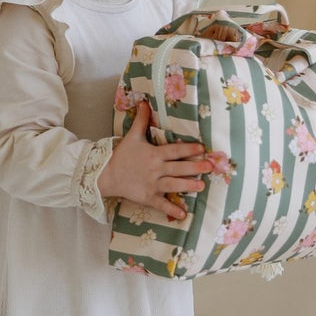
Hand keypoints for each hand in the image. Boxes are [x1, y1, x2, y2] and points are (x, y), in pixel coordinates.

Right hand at [98, 101, 211, 221]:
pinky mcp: (147, 197)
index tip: (202, 148)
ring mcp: (152, 185)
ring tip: (201, 186)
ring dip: (187, 185)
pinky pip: (161, 204)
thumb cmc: (122, 156)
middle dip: (194, 167)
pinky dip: (171, 210)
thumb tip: (144, 101)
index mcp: (153, 154)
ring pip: (172, 185)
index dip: (188, 149)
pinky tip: (183, 214)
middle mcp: (155, 169)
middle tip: (209, 167)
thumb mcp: (132, 136)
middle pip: (177, 168)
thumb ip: (142, 120)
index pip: (174, 151)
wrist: (106, 175)